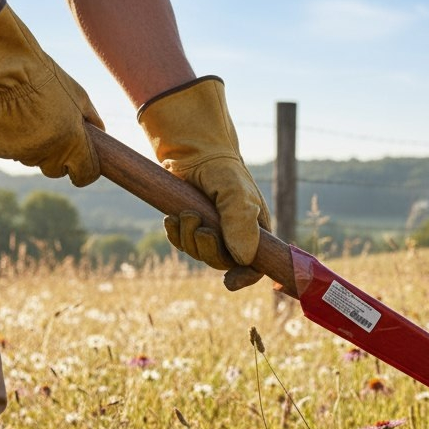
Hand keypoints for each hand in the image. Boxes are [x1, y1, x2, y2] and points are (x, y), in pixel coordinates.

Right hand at [0, 0, 103, 185]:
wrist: (3, 65)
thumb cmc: (44, 77)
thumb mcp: (78, 95)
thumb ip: (91, 117)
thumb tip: (101, 131)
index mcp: (74, 143)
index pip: (85, 174)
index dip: (83, 171)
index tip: (79, 166)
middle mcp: (49, 153)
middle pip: (55, 170)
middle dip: (55, 158)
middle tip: (50, 135)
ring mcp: (22, 152)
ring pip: (29, 159)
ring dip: (30, 147)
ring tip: (25, 119)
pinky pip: (2, 151)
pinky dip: (3, 139)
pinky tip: (3, 119)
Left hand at [138, 76, 268, 277]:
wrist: (191, 146)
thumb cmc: (222, 168)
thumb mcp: (237, 193)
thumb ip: (241, 223)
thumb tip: (242, 260)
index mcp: (256, 230)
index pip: (257, 264)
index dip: (245, 277)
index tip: (229, 282)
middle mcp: (236, 234)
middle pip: (223, 263)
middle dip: (208, 250)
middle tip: (200, 228)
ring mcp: (213, 230)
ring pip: (200, 254)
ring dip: (188, 239)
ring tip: (186, 214)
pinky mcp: (190, 224)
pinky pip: (182, 244)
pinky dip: (175, 234)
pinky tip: (171, 218)